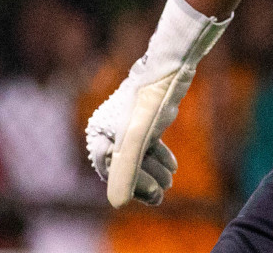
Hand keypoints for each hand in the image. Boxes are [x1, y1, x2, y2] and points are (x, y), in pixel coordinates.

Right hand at [84, 0, 228, 207]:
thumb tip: (118, 205)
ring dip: (153, 171)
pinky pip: (147, 144)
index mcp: (100, 132)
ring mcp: (127, 123)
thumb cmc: (150, 101)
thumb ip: (126, 172)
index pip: (110, 171)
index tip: (151, 194)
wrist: (170, 68)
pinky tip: (172, 168)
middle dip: (144, 181)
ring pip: (138, 156)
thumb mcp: (137, 141)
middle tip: (162, 195)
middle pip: (124, 165)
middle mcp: (109, 128)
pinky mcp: (144, 118)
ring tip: (170, 182)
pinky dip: (158, 157)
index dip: (130, 185)